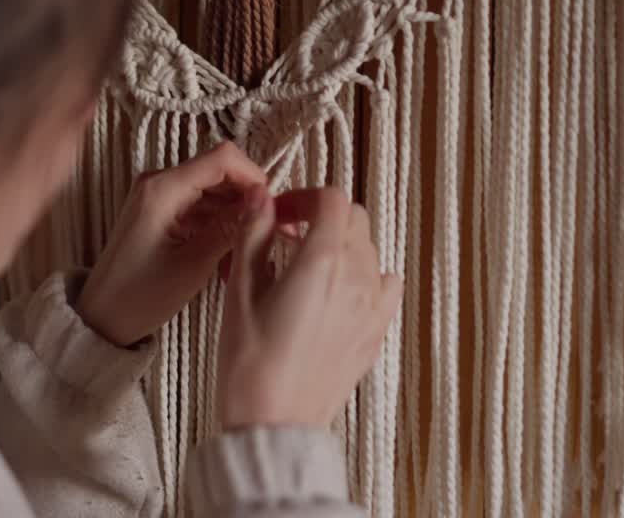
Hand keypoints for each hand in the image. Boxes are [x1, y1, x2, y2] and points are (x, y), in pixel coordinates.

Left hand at [77, 142, 267, 346]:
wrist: (102, 316)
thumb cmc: (139, 296)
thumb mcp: (194, 264)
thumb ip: (230, 228)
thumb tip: (263, 202)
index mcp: (162, 188)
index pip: (222, 157)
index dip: (253, 176)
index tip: (271, 205)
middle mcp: (157, 182)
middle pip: (219, 171)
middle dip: (247, 196)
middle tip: (269, 229)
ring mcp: (157, 195)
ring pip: (212, 189)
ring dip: (234, 212)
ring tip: (250, 245)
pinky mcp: (159, 210)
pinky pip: (199, 204)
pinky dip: (218, 222)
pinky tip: (229, 249)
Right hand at [217, 187, 402, 429]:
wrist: (274, 426)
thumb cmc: (251, 368)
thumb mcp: (240, 293)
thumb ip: (253, 236)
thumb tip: (259, 200)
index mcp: (322, 264)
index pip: (331, 200)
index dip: (303, 197)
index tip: (278, 213)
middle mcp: (356, 281)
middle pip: (354, 219)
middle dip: (321, 216)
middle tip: (286, 232)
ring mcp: (371, 308)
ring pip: (369, 250)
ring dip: (340, 244)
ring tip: (305, 263)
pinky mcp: (375, 333)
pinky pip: (384, 286)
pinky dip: (365, 276)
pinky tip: (337, 289)